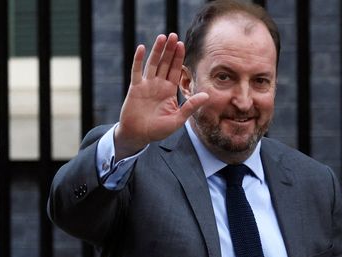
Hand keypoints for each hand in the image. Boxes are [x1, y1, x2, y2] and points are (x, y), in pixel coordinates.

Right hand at [114, 33, 209, 158]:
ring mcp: (146, 85)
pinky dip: (138, 60)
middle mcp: (158, 85)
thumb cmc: (158, 130)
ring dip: (157, 50)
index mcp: (169, 91)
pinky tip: (141, 48)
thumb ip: (190, 106)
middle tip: (174, 35)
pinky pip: (136, 71)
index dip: (178, 58)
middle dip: (169, 50)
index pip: (175, 71)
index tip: (182, 45)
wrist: (138, 136)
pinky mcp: (135, 88)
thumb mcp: (177, 119)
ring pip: (152, 64)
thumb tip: (206, 96)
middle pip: (165, 63)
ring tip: (162, 37)